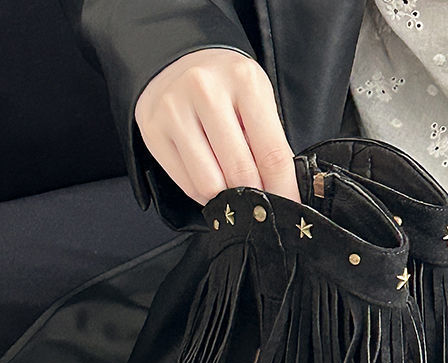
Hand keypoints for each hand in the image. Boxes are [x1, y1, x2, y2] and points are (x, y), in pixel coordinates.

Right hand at [134, 48, 299, 204]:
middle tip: (263, 205)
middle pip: (240, 172)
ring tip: (236, 190)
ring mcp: (174, 110)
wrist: (178, 63)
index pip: (272, 154)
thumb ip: (270, 143)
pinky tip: (213, 181)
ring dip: (229, 198)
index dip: (284, 190)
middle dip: (257, 198)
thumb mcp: (258, 101)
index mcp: (243, 81)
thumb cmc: (227, 87)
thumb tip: (282, 194)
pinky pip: (187, 184)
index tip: (290, 210)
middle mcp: (205, 90)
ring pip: (210, 184)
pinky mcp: (153, 130)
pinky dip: (205, 194)